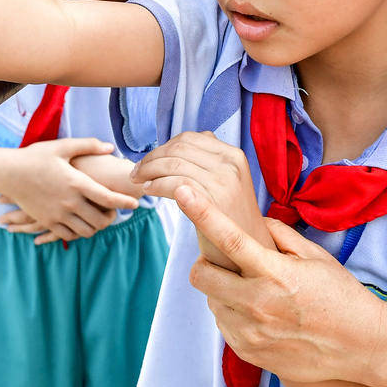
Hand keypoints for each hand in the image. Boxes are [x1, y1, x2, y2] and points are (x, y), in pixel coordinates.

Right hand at [0, 138, 137, 244]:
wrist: (8, 173)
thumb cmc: (35, 157)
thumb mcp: (62, 147)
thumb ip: (88, 145)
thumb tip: (110, 147)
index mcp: (76, 182)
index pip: (107, 197)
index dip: (125, 202)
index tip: (135, 203)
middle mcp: (69, 202)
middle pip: (100, 219)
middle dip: (112, 217)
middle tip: (115, 212)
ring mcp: (57, 214)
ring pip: (87, 231)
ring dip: (97, 226)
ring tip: (99, 218)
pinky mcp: (47, 221)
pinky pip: (69, 235)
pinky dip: (79, 232)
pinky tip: (81, 223)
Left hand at [132, 132, 268, 269]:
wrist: (250, 248)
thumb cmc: (231, 217)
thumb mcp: (227, 181)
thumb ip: (210, 160)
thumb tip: (182, 143)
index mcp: (233, 155)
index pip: (189, 138)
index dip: (163, 147)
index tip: (149, 160)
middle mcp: (230, 163)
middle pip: (179, 148)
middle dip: (152, 157)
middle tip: (137, 171)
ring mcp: (224, 181)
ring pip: (174, 164)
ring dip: (149, 170)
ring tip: (139, 181)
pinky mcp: (213, 200)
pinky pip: (175, 183)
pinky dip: (156, 184)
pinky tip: (149, 191)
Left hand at [177, 189, 384, 383]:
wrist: (360, 346)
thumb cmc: (341, 296)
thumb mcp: (316, 257)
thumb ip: (280, 235)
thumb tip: (254, 222)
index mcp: (276, 273)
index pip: (229, 239)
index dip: (202, 213)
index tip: (182, 193)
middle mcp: (258, 303)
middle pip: (202, 276)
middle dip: (205, 264)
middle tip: (226, 264)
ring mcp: (251, 331)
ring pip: (212, 301)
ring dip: (222, 291)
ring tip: (254, 293)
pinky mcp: (248, 351)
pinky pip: (223, 325)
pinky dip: (233, 315)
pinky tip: (260, 315)